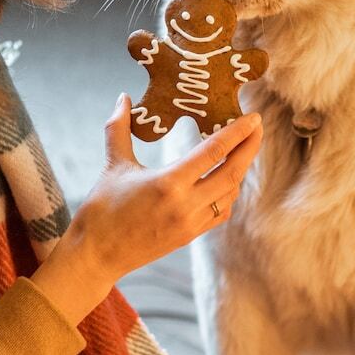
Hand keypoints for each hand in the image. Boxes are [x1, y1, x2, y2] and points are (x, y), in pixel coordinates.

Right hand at [30, 95, 262, 323]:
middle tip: (258, 126)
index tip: (253, 117)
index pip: (214, 152)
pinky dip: (229, 191)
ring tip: (244, 148)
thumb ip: (119, 128)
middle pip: (232, 172)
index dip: (237, 132)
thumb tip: (122, 98)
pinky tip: (227, 178)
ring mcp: (191, 223)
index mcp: (169, 183)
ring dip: (241, 169)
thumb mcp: (113, 165)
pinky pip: (221, 210)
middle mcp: (186, 204)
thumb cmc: (101, 209)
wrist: (96, 256)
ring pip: (230, 192)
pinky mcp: (190, 235)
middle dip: (250, 147)